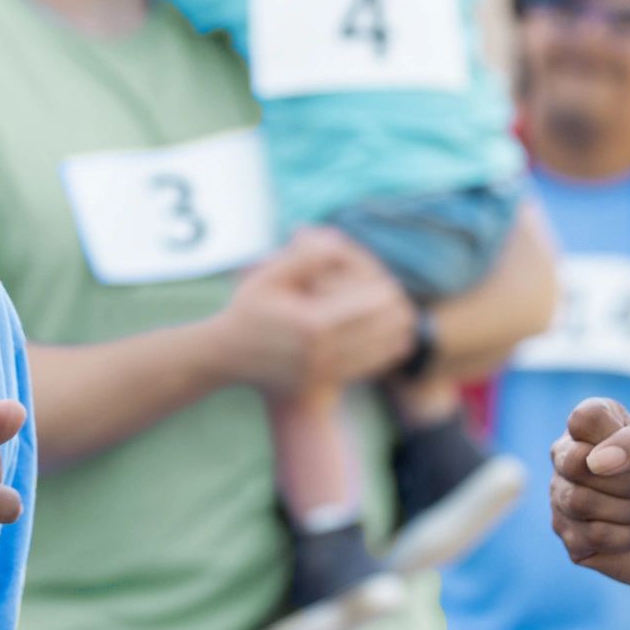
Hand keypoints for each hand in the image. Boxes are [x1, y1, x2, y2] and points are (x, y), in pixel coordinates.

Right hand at [210, 227, 415, 394]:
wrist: (225, 354)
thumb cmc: (248, 308)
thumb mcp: (271, 274)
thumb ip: (307, 257)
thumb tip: (340, 245)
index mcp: (313, 324)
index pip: (368, 307)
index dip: (385, 293)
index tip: (391, 282)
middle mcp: (321, 354)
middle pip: (379, 331)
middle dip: (395, 313)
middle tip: (403, 299)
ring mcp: (323, 373)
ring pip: (377, 354)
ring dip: (394, 335)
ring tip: (404, 319)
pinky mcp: (322, 384)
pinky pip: (364, 370)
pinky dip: (381, 355)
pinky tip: (391, 343)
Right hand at [548, 398, 629, 597]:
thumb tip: (596, 461)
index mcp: (597, 426)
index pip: (583, 419)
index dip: (618, 439)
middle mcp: (572, 459)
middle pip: (573, 461)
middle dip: (626, 481)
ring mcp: (567, 501)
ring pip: (577, 501)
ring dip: (628, 511)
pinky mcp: (572, 541)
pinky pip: (588, 536)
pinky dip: (627, 538)